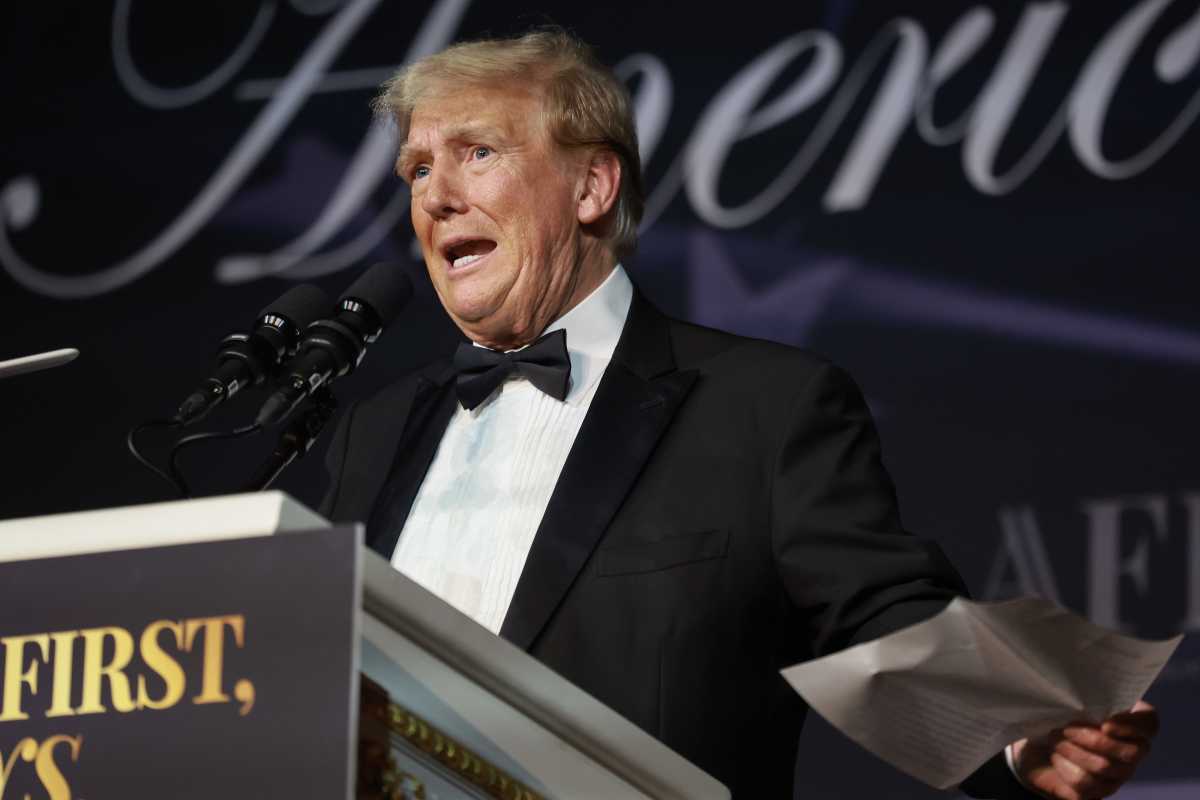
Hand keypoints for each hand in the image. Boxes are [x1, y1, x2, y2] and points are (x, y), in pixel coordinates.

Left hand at [1011, 701, 1158, 799]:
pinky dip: (1064, 767)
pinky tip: (1056, 758)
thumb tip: (1079, 700)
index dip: (1133, 725)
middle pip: (1133, 753)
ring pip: (1104, 767)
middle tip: (1066, 729)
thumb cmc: (1058, 716)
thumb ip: (1082, 698)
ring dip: (1072, 750)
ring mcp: (1117, 776)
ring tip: (1054, 739)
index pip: (1149, 723)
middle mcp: (1131, 752)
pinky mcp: (1096, 793)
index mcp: (1129, 723)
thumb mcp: (1069, 701)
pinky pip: (1084, 784)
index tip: (1105, 723)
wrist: (1034, 743)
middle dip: (1094, 739)